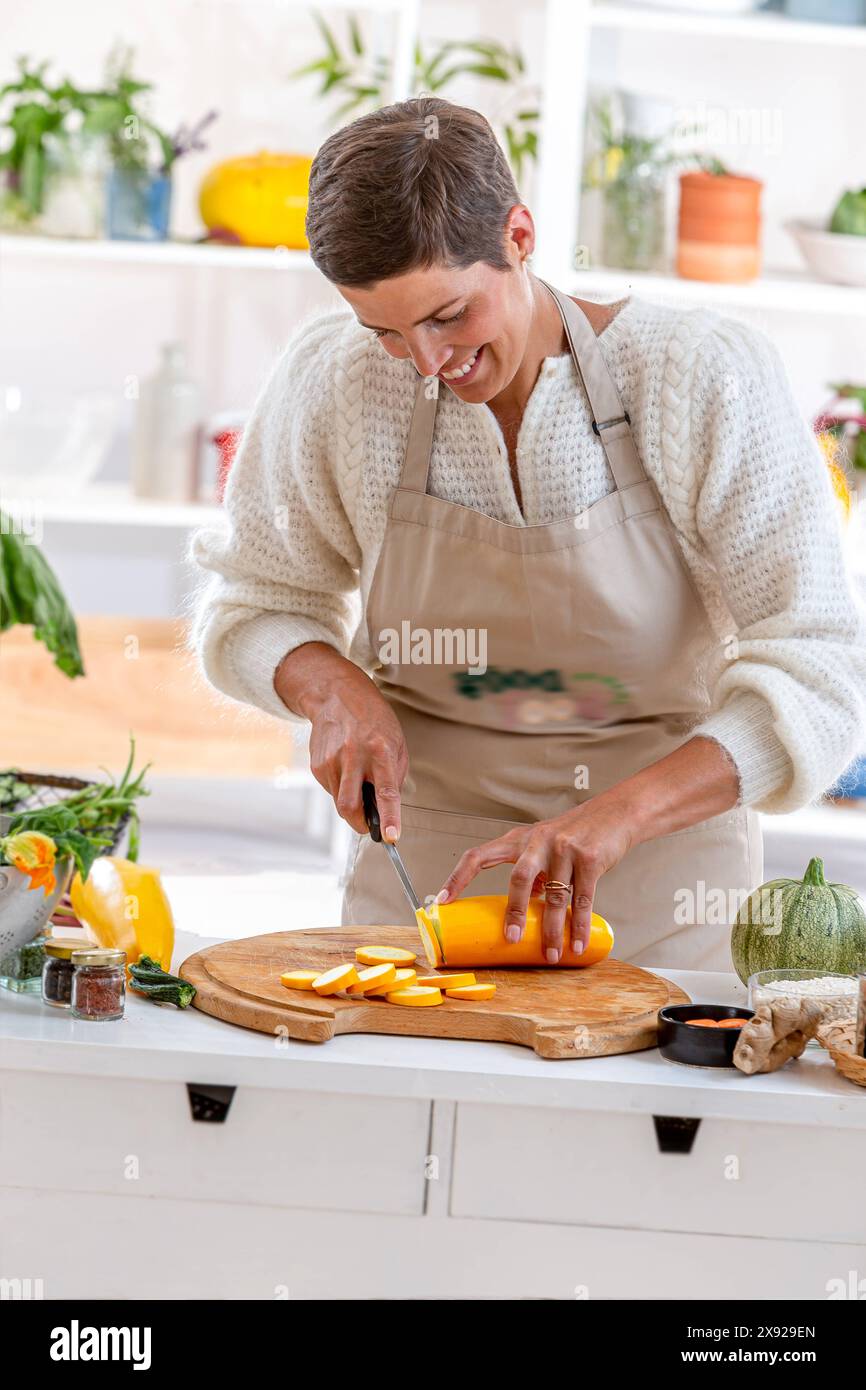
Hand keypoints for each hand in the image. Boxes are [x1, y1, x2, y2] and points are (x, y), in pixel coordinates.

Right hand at [275, 643, 407, 837]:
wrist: (337, 696)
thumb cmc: (373, 719)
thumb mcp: (396, 741)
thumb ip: (396, 775)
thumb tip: (389, 806)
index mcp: (380, 750)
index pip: (385, 791)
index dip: (389, 817)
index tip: (391, 836)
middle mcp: (353, 756)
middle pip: (350, 807)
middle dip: (361, 824)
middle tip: (370, 826)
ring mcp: (331, 762)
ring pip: (340, 802)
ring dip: (353, 803)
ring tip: (359, 780)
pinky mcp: (317, 766)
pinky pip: (331, 791)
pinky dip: (341, 789)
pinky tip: (346, 769)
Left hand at [436, 796, 635, 961]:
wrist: (616, 814)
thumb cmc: (575, 833)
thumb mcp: (545, 846)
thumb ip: (531, 872)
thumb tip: (523, 908)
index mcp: (518, 839)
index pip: (478, 855)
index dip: (458, 878)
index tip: (442, 900)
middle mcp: (537, 841)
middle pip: (517, 878)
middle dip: (513, 912)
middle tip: (511, 939)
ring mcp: (564, 849)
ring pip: (553, 896)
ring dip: (552, 930)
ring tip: (551, 955)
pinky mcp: (590, 859)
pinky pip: (582, 900)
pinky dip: (578, 926)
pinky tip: (576, 943)